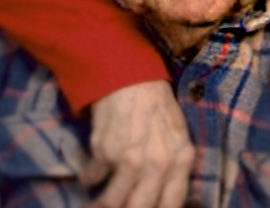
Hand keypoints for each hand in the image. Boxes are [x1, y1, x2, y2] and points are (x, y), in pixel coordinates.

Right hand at [80, 80, 194, 207]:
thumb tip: (160, 193)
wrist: (130, 75)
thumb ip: (174, 163)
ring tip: (93, 206)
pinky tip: (90, 173)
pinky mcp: (105, 152)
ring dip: (100, 206)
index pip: (171, 205)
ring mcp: (130, 161)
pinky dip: (89, 178)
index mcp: (181, 159)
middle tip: (117, 207)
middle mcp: (157, 165)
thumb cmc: (156, 101)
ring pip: (112, 202)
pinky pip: (92, 178)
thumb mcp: (177, 131)